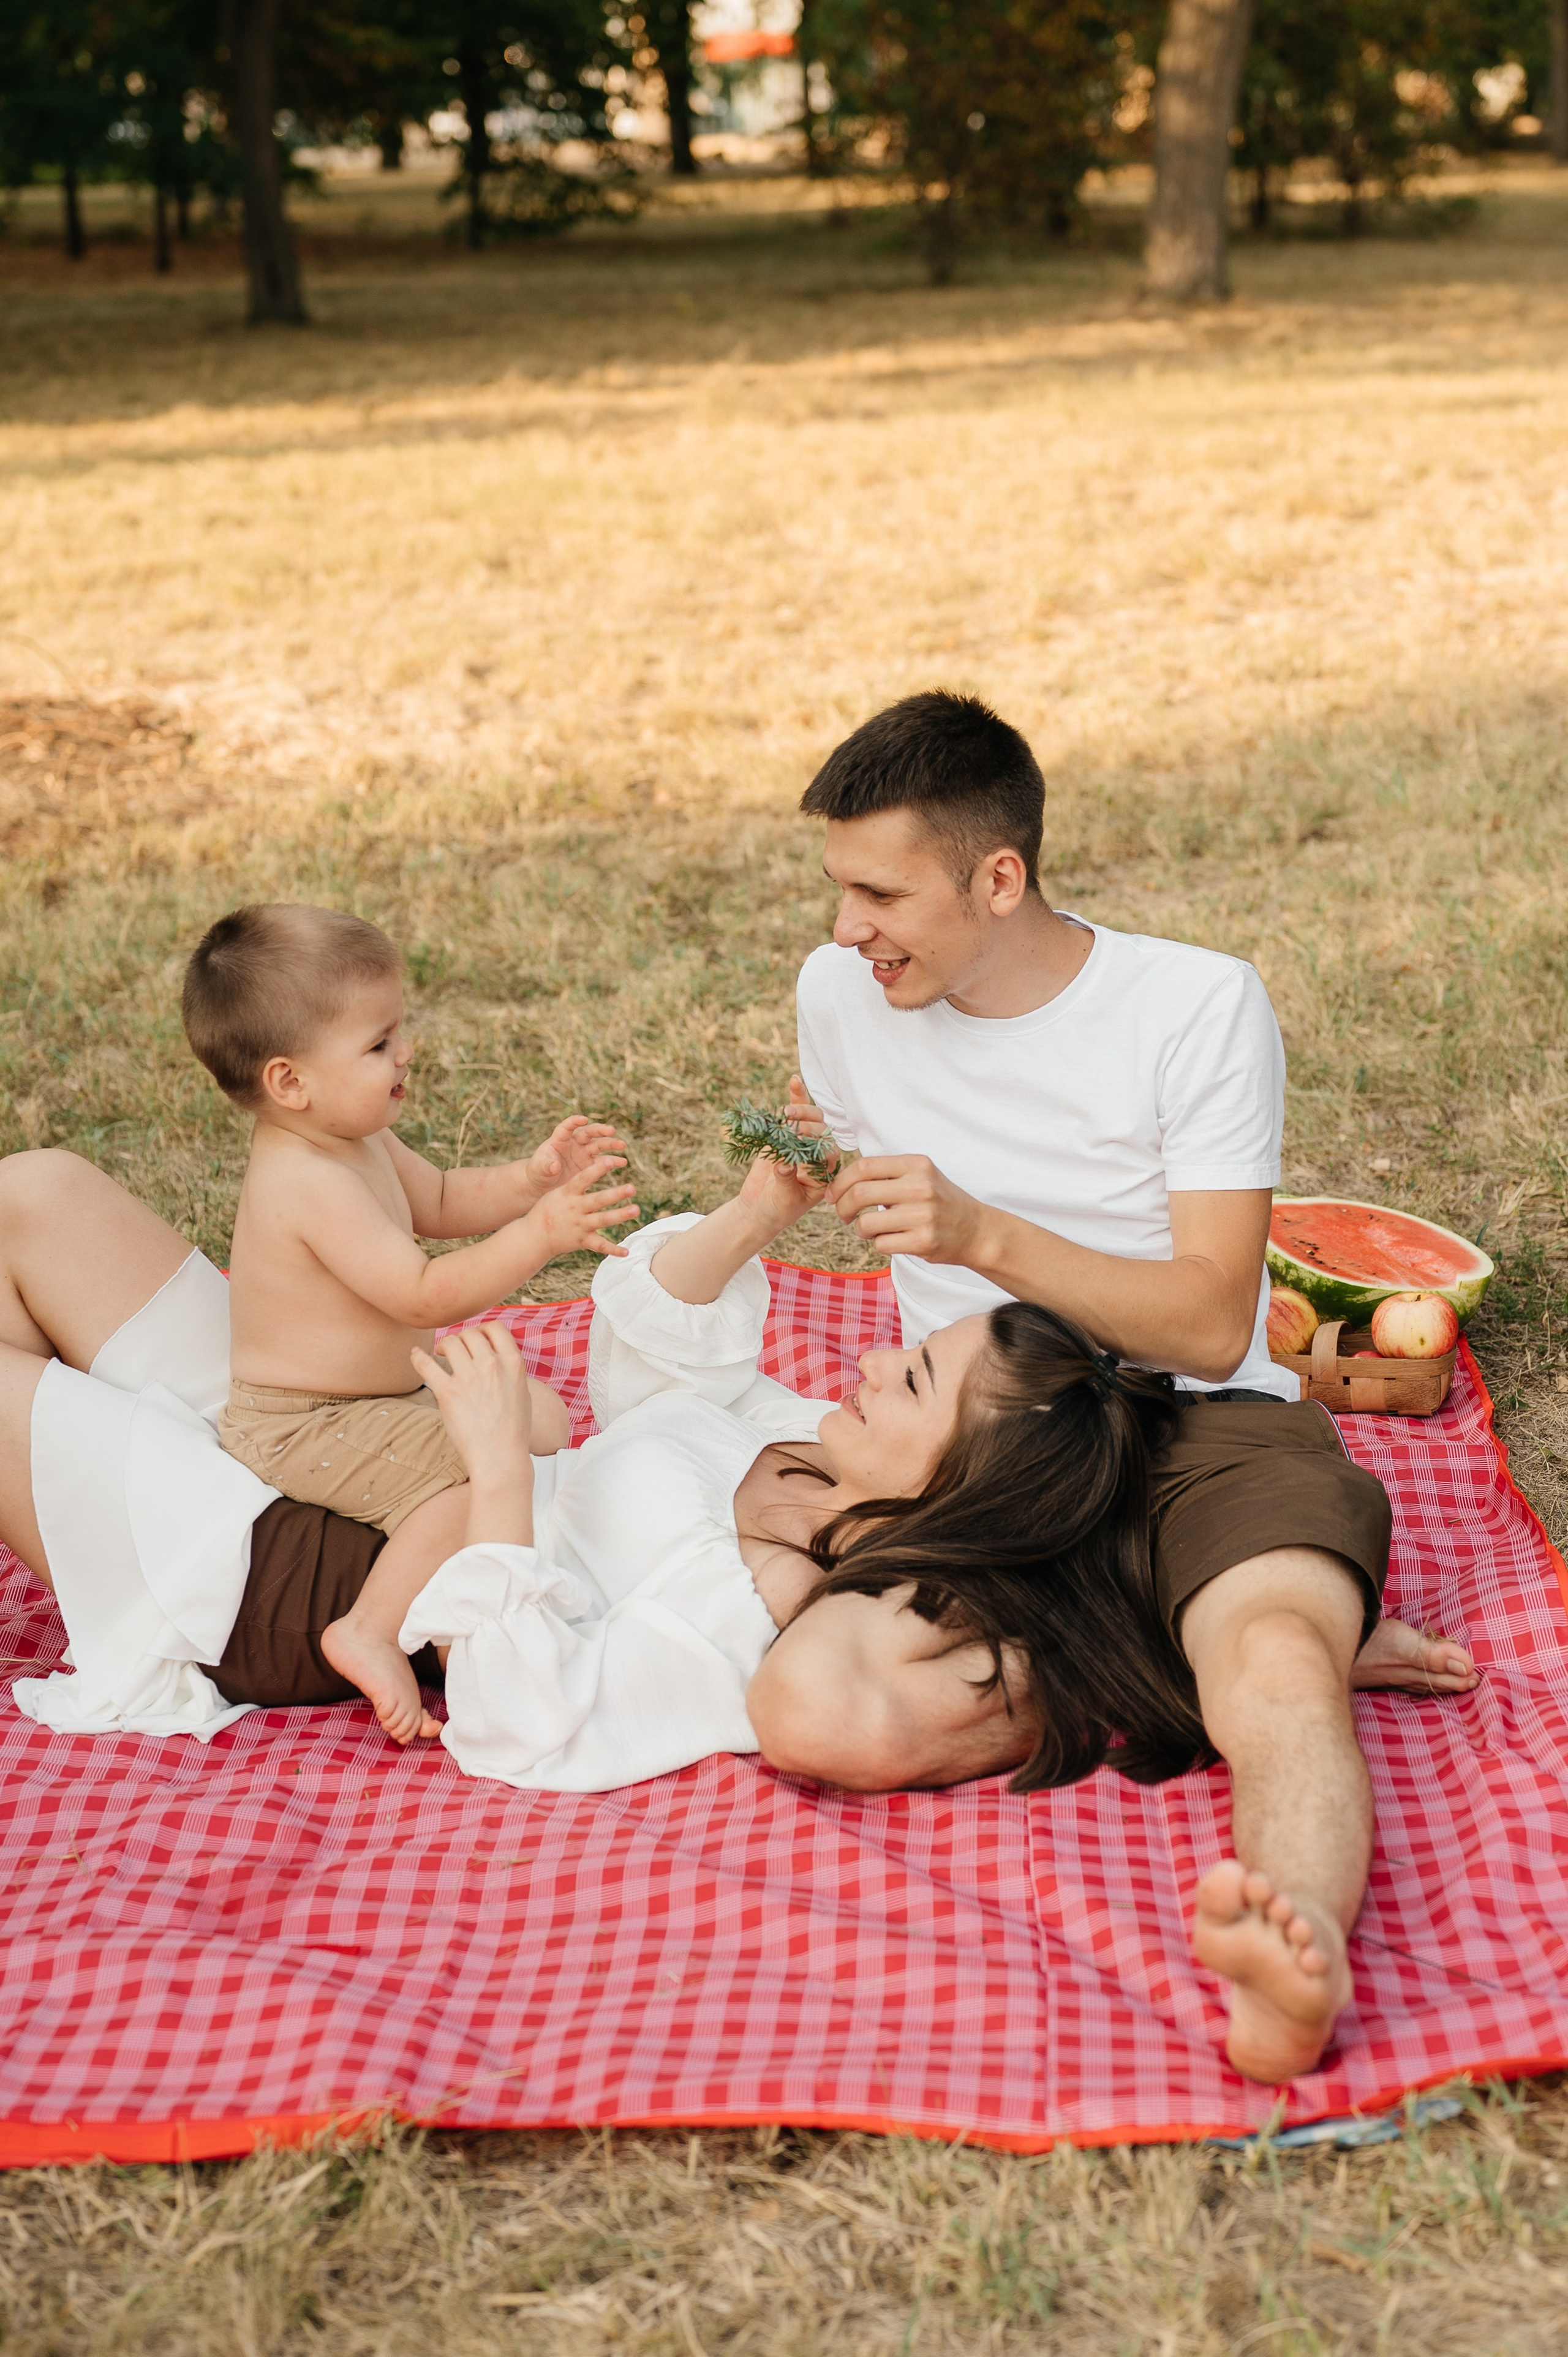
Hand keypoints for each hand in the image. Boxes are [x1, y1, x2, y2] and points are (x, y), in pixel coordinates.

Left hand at [413, 1319, 532, 1482]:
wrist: (500, 1458)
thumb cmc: (513, 1431)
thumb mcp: (523, 1392)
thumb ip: (510, 1370)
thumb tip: (497, 1355)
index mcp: (514, 1363)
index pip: (496, 1327)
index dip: (483, 1329)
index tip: (476, 1339)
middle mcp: (492, 1366)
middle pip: (470, 1333)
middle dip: (462, 1339)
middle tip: (456, 1351)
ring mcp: (469, 1378)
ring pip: (451, 1342)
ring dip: (445, 1346)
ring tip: (442, 1355)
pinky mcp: (447, 1393)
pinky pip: (426, 1364)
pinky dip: (418, 1356)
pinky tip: (416, 1355)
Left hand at [521, 1115, 627, 1196]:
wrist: (545, 1183)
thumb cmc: (539, 1172)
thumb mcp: (539, 1169)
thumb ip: (546, 1166)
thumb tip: (554, 1166)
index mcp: (559, 1139)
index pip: (567, 1127)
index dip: (574, 1122)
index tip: (583, 1119)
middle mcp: (574, 1143)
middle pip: (588, 1133)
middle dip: (600, 1130)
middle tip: (611, 1130)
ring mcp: (584, 1153)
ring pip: (599, 1145)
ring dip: (611, 1143)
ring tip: (622, 1145)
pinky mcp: (590, 1165)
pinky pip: (603, 1161)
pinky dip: (613, 1161)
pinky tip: (623, 1162)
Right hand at [524, 1155, 640, 1259]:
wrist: (534, 1236)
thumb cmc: (548, 1209)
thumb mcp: (557, 1192)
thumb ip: (576, 1183)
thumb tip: (593, 1167)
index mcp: (568, 1194)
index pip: (583, 1178)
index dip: (597, 1170)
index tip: (611, 1160)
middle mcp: (575, 1209)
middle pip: (598, 1200)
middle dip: (615, 1194)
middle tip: (632, 1188)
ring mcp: (579, 1226)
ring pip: (603, 1220)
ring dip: (620, 1215)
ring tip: (636, 1209)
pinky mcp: (582, 1241)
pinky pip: (600, 1245)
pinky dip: (613, 1250)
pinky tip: (627, 1251)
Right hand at [735, 1079, 835, 1236]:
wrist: (759, 1208)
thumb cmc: (777, 1210)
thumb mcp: (784, 1200)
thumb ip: (786, 1182)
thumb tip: (784, 1164)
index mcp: (826, 1173)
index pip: (830, 1152)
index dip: (818, 1143)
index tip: (801, 1142)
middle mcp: (818, 1155)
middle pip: (822, 1131)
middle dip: (808, 1125)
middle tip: (791, 1123)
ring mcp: (803, 1142)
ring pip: (812, 1119)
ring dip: (802, 1110)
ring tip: (787, 1111)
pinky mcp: (786, 1134)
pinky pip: (794, 1114)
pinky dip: (796, 1097)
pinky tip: (795, 1081)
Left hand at [828, 1154, 984, 1262]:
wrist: (976, 1230)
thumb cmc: (940, 1202)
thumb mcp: (920, 1175)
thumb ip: (887, 1174)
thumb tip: (841, 1182)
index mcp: (916, 1164)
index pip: (864, 1167)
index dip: (840, 1182)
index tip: (833, 1194)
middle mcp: (920, 1186)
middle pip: (859, 1194)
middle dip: (841, 1207)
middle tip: (841, 1215)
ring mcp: (923, 1215)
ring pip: (866, 1223)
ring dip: (859, 1229)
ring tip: (869, 1229)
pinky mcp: (923, 1241)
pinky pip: (881, 1244)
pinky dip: (878, 1244)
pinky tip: (891, 1239)